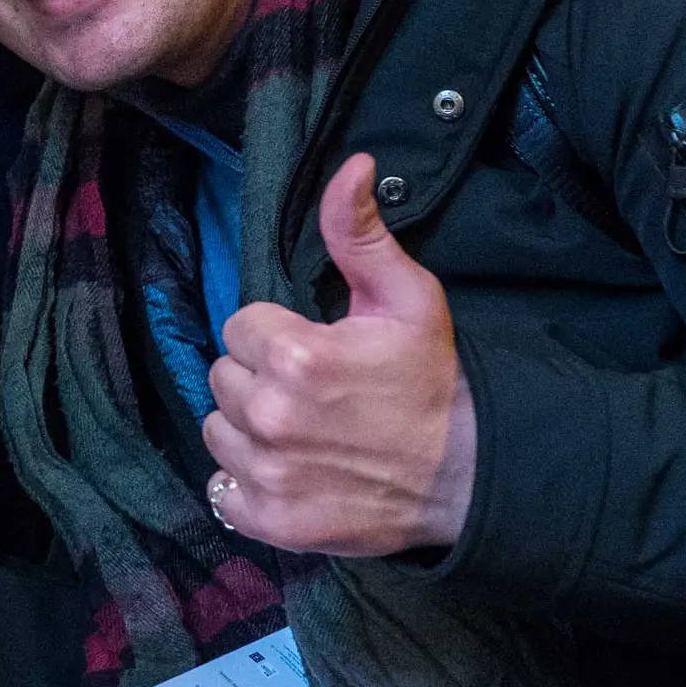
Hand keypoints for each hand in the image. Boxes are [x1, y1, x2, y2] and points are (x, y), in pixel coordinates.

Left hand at [199, 156, 475, 559]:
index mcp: (296, 357)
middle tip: (310, 389)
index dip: (275, 334)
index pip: (239, 327)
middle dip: (258, 377)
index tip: (313, 348)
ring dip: (247, 428)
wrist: (468, 474)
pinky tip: (288, 469)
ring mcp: (268, 475)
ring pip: (217, 432)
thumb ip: (359, 232)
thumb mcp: (406, 296)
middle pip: (222, 378)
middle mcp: (271, 417)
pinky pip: (222, 490)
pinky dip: (247, 482)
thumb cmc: (432, 379)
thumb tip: (349, 165)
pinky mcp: (272, 521)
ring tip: (300, 428)